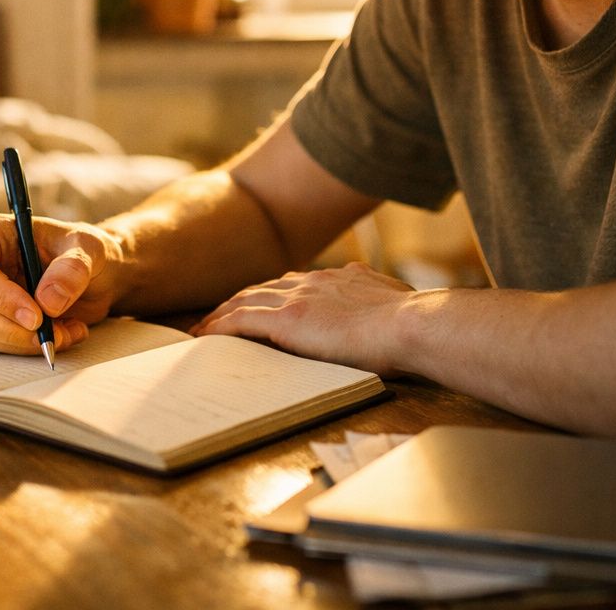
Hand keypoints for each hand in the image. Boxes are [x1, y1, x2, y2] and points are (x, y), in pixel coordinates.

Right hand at [0, 214, 122, 355]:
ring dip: (24, 343)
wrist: (96, 276)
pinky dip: (30, 349)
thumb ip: (72, 269)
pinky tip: (63, 335)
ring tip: (68, 332)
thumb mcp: (89, 248)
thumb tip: (47, 302)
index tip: (36, 316)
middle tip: (53, 334)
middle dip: (10, 329)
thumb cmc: (84, 250)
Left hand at [190, 262, 415, 374]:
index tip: (255, 305)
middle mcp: (313, 282)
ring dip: (220, 315)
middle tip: (215, 317)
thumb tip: (386, 302)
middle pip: (262, 289)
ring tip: (201, 329)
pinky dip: (220, 327)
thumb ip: (378, 299)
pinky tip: (203, 337)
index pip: (292, 284)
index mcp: (338, 278)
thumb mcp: (393, 302)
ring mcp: (298, 298)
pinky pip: (241, 320)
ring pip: (244, 302)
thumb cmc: (413, 323)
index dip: (269, 295)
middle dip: (237, 302)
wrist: (411, 323)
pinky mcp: (287, 320)